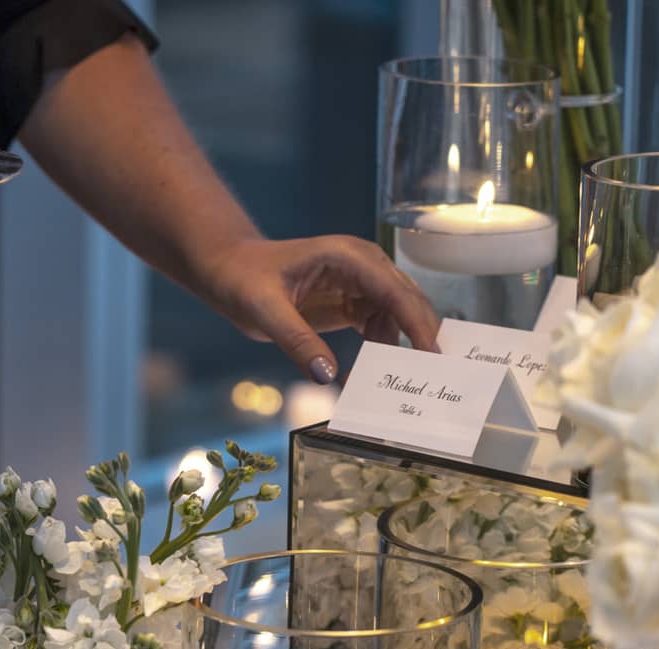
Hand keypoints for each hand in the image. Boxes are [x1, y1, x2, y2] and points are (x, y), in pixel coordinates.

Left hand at [197, 235, 438, 383]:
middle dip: (420, 336)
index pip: (394, 290)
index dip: (416, 323)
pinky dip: (382, 348)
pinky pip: (380, 325)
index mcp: (346, 257)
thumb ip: (296, 341)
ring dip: (399, 347)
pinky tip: (369, 373)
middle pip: (407, 301)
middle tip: (430, 378)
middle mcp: (362, 265)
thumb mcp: (263, 310)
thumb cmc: (242, 278)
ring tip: (393, 382)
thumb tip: (329, 376)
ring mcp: (360, 283)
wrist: (227, 269)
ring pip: (398, 316)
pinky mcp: (352, 301)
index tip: (431, 356)